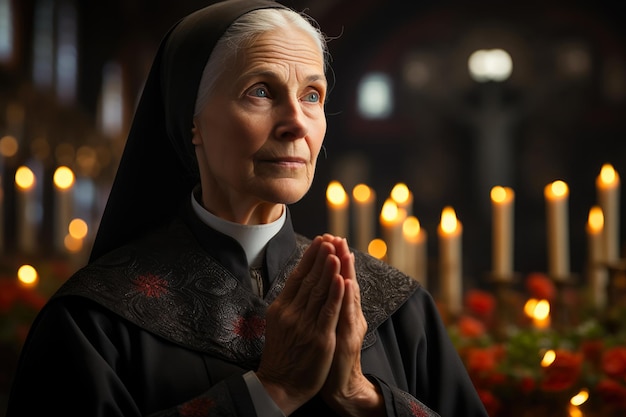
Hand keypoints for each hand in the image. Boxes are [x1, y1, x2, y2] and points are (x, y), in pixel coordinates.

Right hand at [257, 236, 345, 414]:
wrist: (280, 386)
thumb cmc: (281, 355)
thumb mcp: (277, 324)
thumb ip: (287, 304)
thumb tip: (296, 282)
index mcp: (281, 308)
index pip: (297, 277)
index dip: (309, 258)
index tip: (319, 242)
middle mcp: (291, 313)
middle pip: (308, 280)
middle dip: (320, 258)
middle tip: (329, 239)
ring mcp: (305, 325)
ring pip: (319, 292)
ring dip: (328, 270)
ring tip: (335, 251)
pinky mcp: (319, 338)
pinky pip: (329, 312)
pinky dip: (335, 294)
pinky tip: (341, 279)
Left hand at [321, 236, 383, 416]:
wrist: (339, 385)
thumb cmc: (331, 355)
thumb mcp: (330, 326)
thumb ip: (329, 306)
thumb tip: (324, 285)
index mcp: (343, 311)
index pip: (340, 279)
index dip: (337, 260)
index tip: (332, 239)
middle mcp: (350, 315)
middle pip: (346, 281)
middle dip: (341, 258)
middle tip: (337, 237)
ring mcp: (350, 327)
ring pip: (349, 294)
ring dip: (345, 271)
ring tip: (343, 251)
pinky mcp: (347, 340)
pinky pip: (346, 315)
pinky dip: (346, 297)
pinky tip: (345, 282)